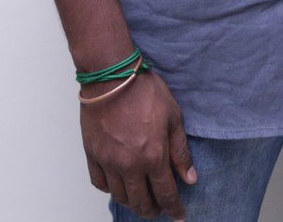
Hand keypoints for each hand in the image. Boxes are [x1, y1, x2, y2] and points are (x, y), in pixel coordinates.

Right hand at [81, 70, 196, 219]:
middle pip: (141, 203)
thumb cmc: (144, 91)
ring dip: (132, 203)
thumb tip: (190, 178)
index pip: (165, 194)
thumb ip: (180, 151)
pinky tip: (118, 185)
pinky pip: (100, 183)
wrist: (112, 76)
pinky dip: (110, 189)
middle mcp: (129, 165)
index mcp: (153, 156)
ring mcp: (108, 162)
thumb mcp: (173, 117)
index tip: (178, 216)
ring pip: (120, 197)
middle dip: (153, 210)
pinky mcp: (92, 154)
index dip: (173, 209)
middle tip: (159, 210)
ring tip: (140, 199)